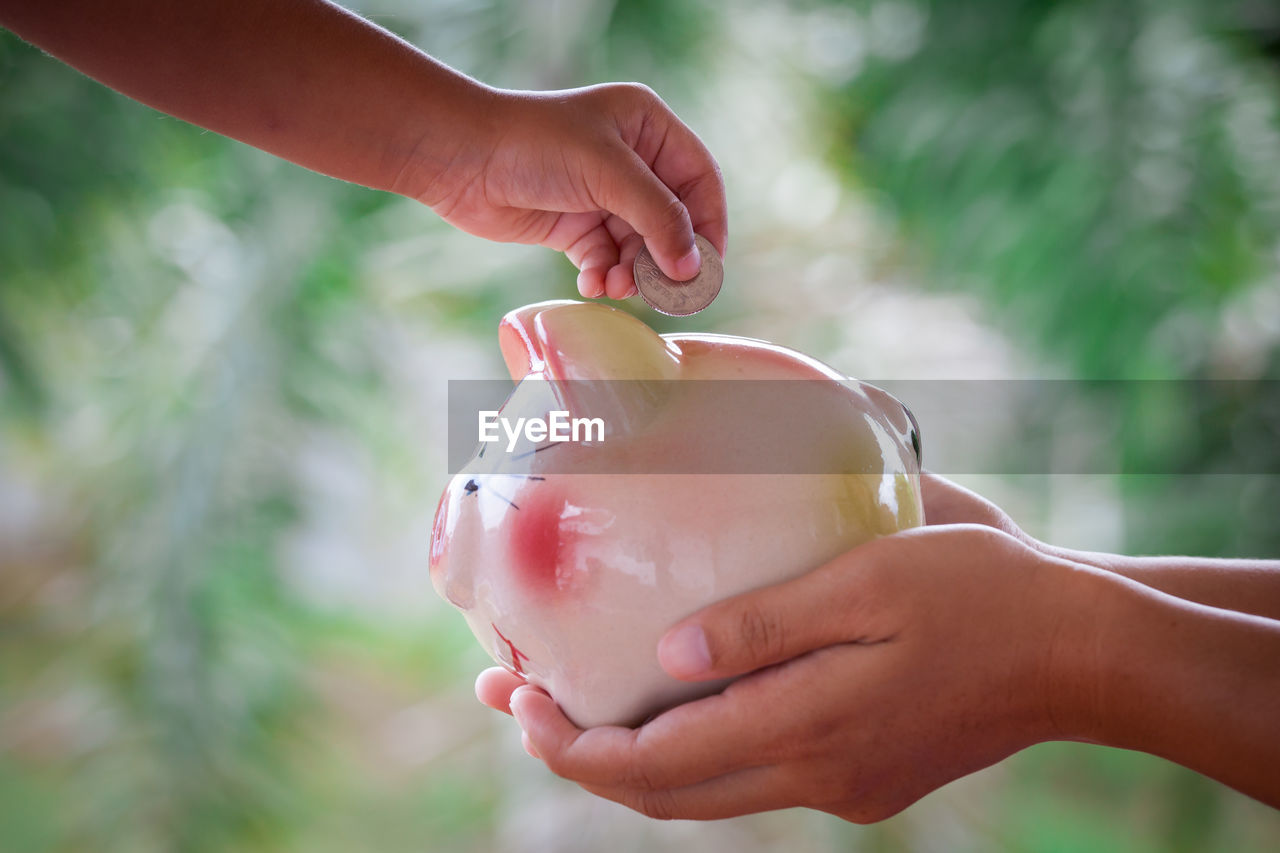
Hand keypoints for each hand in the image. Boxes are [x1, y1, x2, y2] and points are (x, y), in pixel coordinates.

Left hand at [400, 83, 726, 300]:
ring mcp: (602, 194)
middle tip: (664, 294)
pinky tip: (593, 285)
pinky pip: (606, 259)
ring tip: (618, 287)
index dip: (709, 225)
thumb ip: (658, 218)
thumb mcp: (607, 174)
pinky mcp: (575, 225)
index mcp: (647, 127)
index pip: (699, 181)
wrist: (461, 159)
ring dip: (632, 273)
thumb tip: (691, 267)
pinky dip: (604, 276)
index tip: (706, 268)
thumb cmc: (533, 145)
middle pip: (671, 221)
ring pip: (639, 247)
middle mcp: (630, 159)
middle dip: (665, 258)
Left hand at [479, 525, 1096, 820]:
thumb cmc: (979, 593)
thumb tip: (665, 657)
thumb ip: (764, 624)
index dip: (572, 746)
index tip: (515, 703)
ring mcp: (840, 785)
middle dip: (579, 753)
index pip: (654, 766)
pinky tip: (672, 703)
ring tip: (572, 705)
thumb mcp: (869, 581)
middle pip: (664, 794)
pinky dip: (690, 750)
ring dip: (629, 756)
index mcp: (809, 727)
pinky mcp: (861, 776)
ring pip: (704, 792)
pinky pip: (749, 774)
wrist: (1077, 652)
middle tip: (514, 701)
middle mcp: (814, 774)